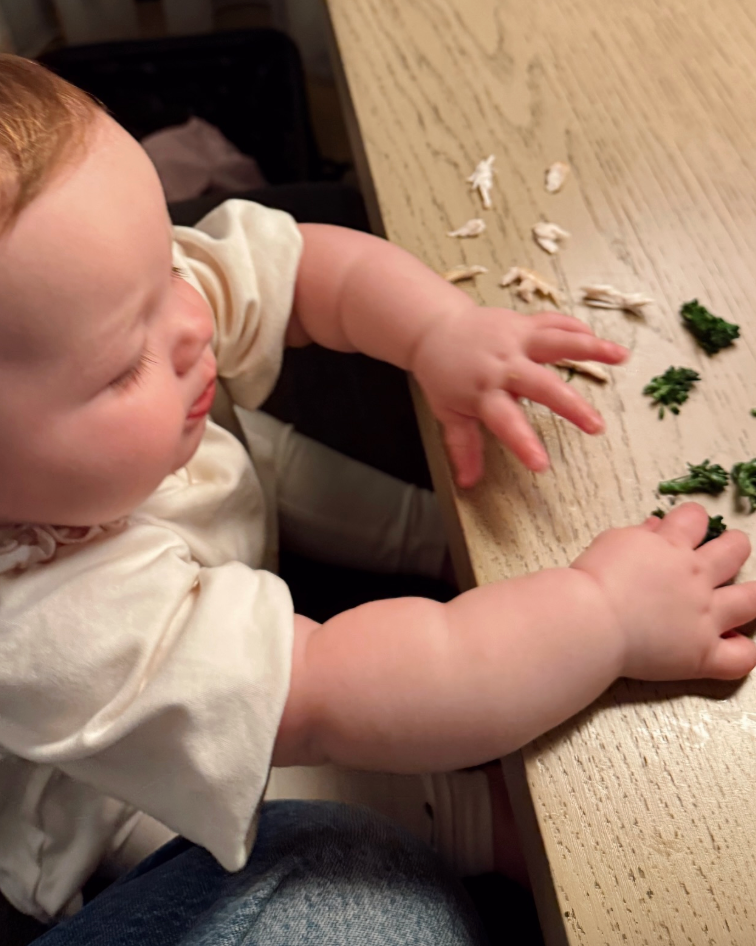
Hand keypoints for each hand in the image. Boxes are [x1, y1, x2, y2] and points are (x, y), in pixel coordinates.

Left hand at [409, 305, 627, 486]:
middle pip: (541, 385)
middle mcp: (503, 365)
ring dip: (591, 348)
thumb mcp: (448, 413)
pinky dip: (578, 330)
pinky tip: (601, 341)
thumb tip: (469, 482)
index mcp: (482, 392)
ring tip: (621, 356)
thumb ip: (464, 447)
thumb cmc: (443, 375)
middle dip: (571, 406)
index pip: (506, 422)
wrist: (434, 327)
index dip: (524, 443)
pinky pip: (555, 322)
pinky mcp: (524, 322)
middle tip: (597, 427)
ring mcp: (515, 339)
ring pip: (557, 342)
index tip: (543, 466)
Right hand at [572, 503, 755, 681]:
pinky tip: (733, 644)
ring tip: (752, 593)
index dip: (693, 518)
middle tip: (727, 551)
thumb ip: (640, 534)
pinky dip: (743, 651)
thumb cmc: (592, 580)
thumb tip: (657, 526)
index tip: (687, 525)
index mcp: (672, 546)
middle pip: (733, 551)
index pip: (695, 518)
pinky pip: (740, 657)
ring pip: (751, 600)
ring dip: (755, 594)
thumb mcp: (612, 542)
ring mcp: (705, 616)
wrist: (592, 621)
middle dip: (734, 546)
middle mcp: (696, 577)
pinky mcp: (703, 653)